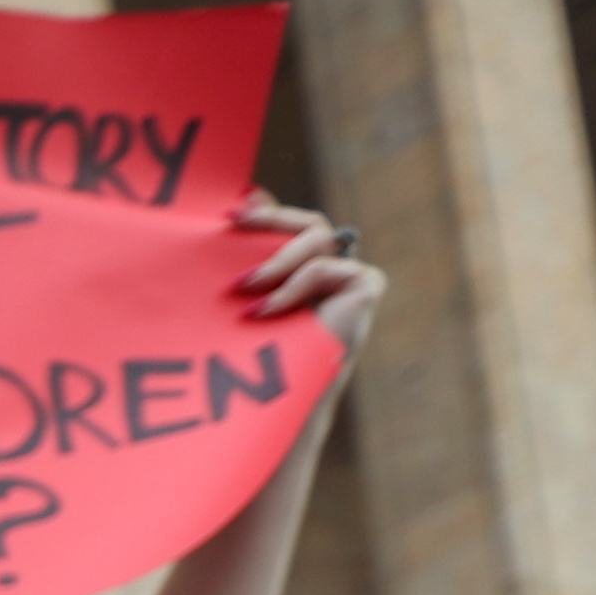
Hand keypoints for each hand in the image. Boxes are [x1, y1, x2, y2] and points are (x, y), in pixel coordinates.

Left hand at [234, 190, 383, 354]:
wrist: (286, 400)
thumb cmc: (262, 356)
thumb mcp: (250, 295)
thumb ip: (252, 252)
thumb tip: (248, 194)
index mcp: (306, 268)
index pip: (290, 225)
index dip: (266, 211)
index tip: (229, 209)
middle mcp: (333, 266)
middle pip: (307, 223)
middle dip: (269, 219)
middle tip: (233, 222)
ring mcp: (352, 274)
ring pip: (315, 237)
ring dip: (274, 261)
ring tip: (243, 286)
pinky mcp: (365, 286)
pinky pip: (323, 268)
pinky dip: (291, 287)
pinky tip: (264, 311)